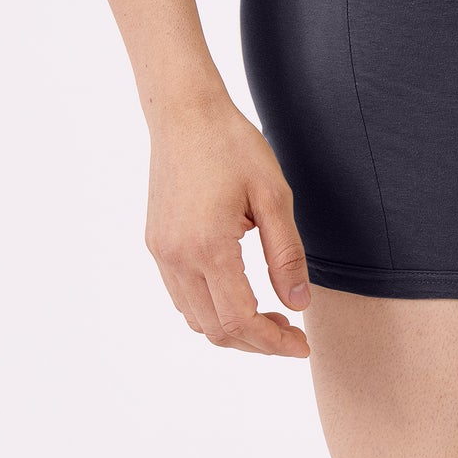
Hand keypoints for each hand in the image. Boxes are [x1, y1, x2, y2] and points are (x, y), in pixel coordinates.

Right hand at [144, 97, 311, 355]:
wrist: (185, 112)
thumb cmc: (233, 145)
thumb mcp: (273, 195)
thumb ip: (286, 255)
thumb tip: (297, 305)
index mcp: (209, 246)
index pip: (240, 320)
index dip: (273, 342)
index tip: (302, 345)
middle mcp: (178, 257)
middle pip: (216, 329)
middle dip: (256, 341)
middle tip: (290, 333)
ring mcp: (161, 252)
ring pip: (195, 318)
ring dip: (232, 328)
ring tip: (267, 316)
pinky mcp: (155, 243)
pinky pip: (180, 296)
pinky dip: (209, 308)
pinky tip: (236, 292)